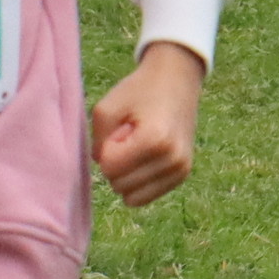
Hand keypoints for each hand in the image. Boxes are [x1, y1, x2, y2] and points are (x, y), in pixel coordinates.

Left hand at [90, 42, 204, 208]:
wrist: (177, 80)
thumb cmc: (140, 90)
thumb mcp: (107, 107)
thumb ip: (96, 141)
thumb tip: (102, 167)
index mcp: (155, 139)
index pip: (110, 168)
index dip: (106, 149)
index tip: (119, 130)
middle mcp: (172, 159)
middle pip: (119, 185)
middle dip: (116, 164)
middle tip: (129, 138)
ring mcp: (180, 169)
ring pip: (131, 197)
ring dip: (127, 175)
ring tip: (137, 150)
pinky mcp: (183, 175)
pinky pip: (146, 197)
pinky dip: (138, 183)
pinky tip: (145, 160)